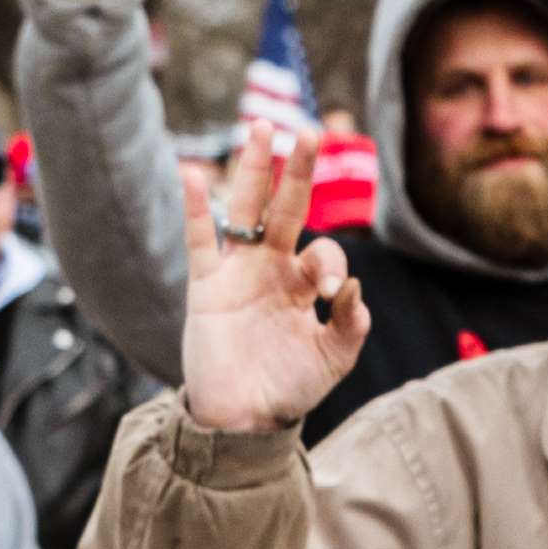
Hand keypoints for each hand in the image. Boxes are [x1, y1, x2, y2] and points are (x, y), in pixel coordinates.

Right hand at [179, 121, 368, 431]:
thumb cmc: (288, 389)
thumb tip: (354, 289)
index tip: (333, 294)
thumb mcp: (332, 361)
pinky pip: (199, 241)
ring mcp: (237, 273)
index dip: (332, 265)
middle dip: (298, 172)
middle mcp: (271, 270)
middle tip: (311, 133)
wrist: (243, 421)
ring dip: (253, 169)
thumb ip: (350, 327)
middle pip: (286, 209)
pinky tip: (193, 172)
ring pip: (245, 210)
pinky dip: (194, 209)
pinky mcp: (206, 287)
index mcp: (304, 285)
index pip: (323, 254)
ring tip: (261, 127)